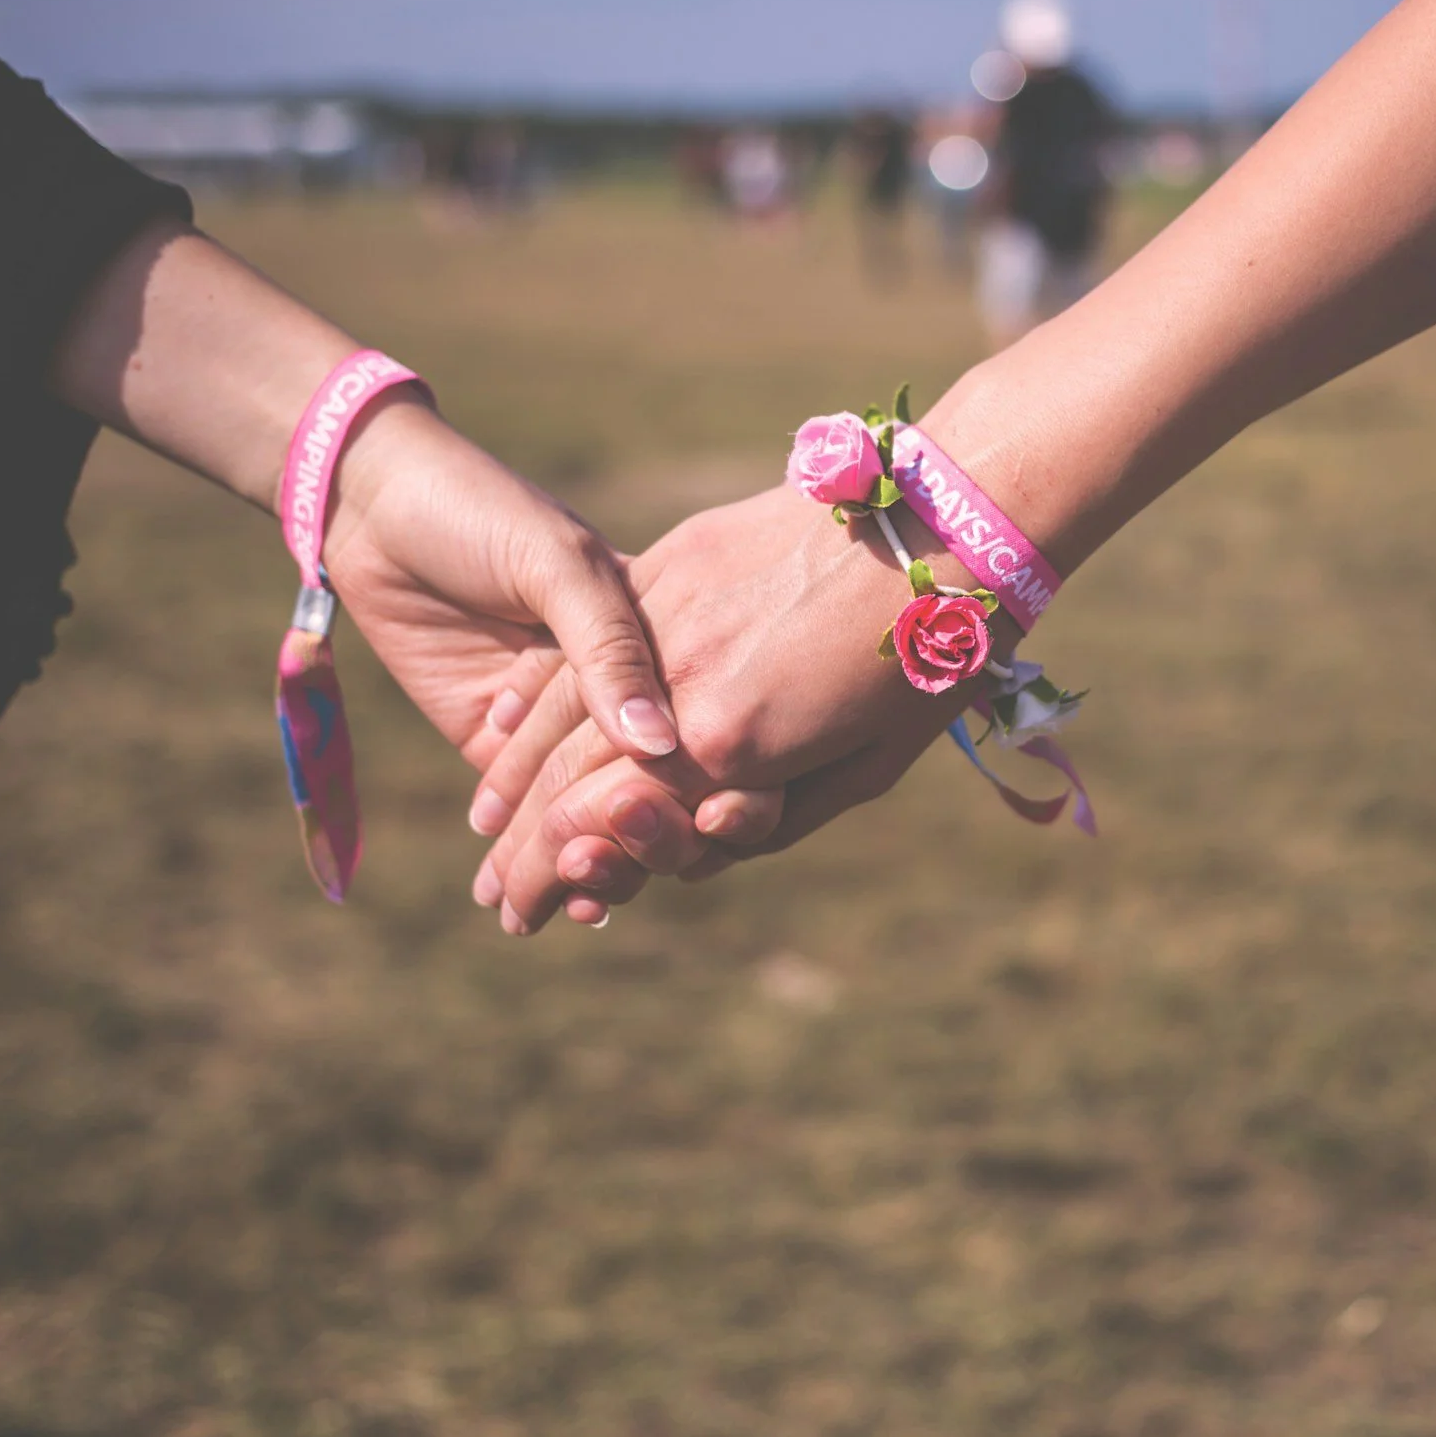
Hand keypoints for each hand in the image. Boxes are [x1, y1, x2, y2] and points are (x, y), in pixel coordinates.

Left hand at [320, 395, 781, 920]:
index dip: (710, 777)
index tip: (717, 827)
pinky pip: (531, 814)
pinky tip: (571, 901)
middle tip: (646, 875)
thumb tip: (659, 744)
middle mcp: (613, 684)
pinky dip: (553, 860)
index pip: (698, 719)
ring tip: (596, 901)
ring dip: (602, 862)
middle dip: (650, 836)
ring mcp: (553, 720)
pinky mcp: (492, 743)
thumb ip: (608, 650)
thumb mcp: (557, 566)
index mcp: (654, 631)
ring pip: (592, 808)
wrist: (369, 502)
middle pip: (649, 778)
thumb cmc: (480, 510)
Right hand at [468, 485, 1006, 932]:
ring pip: (563, 706)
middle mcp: (679, 683)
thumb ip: (769, 814)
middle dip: (527, 850)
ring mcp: (667, 613)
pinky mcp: (674, 561)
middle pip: (571, 780)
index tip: (526, 918)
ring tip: (488, 835)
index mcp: (728, 746)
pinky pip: (590, 638)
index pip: (610, 828)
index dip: (559, 878)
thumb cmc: (929, 659)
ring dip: (517, 779)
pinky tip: (510, 727)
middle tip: (498, 901)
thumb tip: (697, 836)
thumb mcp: (863, 769)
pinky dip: (545, 690)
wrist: (947, 518)